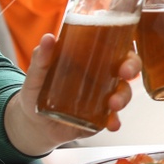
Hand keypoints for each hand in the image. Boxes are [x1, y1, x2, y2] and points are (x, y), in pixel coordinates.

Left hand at [3, 32, 141, 155]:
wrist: (31, 123)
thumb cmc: (37, 90)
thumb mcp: (36, 73)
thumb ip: (42, 57)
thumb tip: (48, 38)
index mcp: (91, 59)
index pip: (116, 48)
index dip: (126, 46)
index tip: (126, 52)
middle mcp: (102, 77)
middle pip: (127, 68)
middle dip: (132, 68)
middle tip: (126, 73)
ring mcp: (102, 98)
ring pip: (123, 93)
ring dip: (123, 97)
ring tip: (113, 104)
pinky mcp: (99, 118)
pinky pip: (112, 118)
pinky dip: (114, 121)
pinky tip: (112, 124)